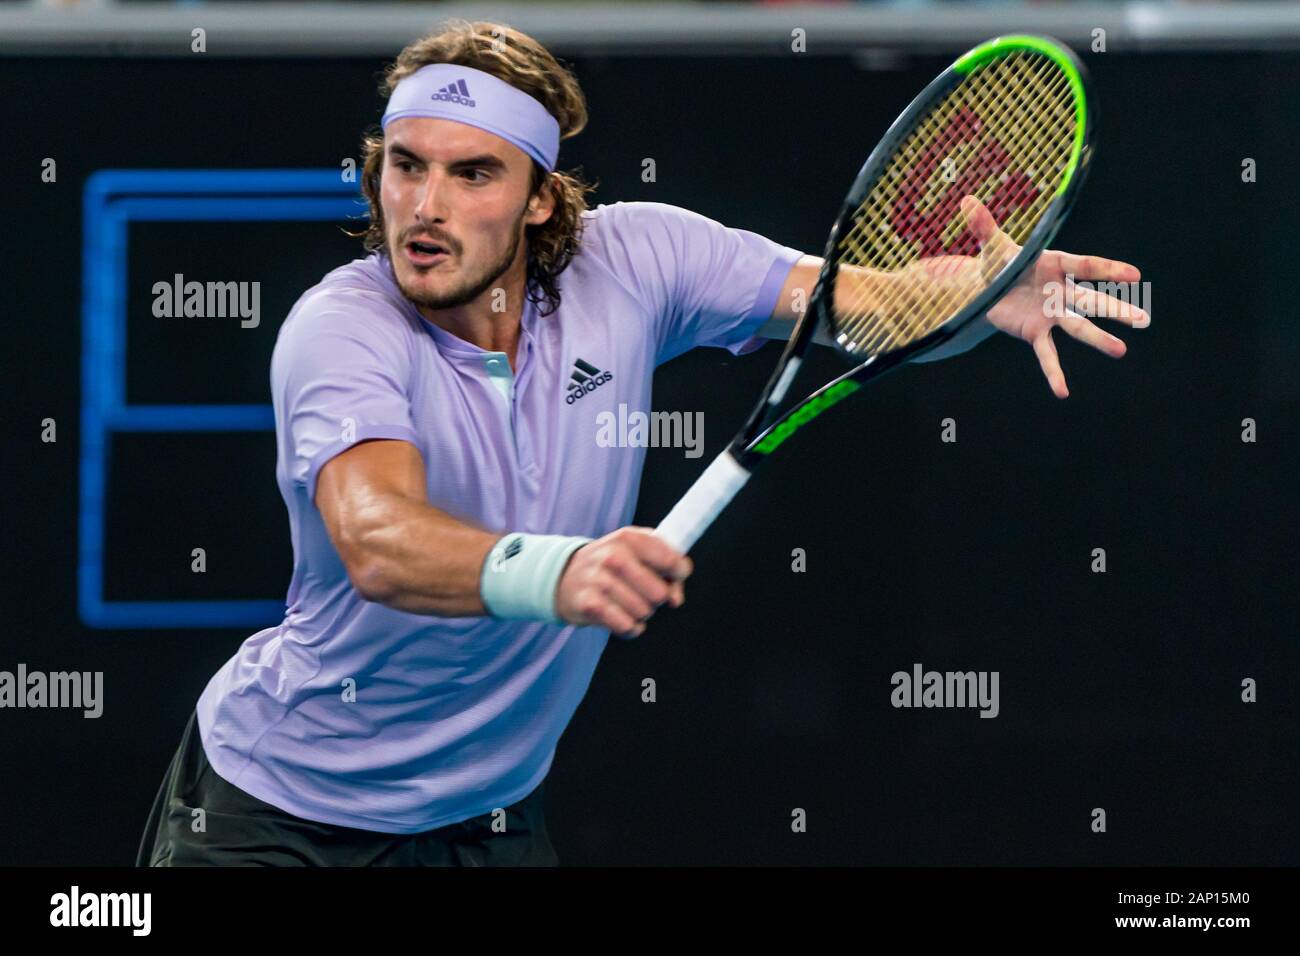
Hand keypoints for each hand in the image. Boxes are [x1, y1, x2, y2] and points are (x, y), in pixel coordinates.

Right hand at [555, 527, 690, 637]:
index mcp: (628, 538)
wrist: (563, 575)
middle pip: (660, 593)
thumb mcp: (637, 551)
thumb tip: (675, 599)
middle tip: (644, 592)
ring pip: (644, 612)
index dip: (679, 572)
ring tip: (627, 602)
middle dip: (658, 598)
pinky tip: (622, 618)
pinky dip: (630, 627)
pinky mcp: (590, 605)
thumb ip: (666, 568)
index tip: (675, 575)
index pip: (670, 559)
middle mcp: (613, 556)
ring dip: (641, 613)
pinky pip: (627, 626)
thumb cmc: (611, 564)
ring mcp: (599, 580)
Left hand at [962, 195, 1148, 398]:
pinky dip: (1053, 373)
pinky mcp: (1036, 332)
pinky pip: (1047, 355)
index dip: (1108, 269)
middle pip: (1090, 300)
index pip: (1085, 265)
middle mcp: (1061, 290)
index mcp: (1056, 264)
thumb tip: (967, 201)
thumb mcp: (991, 246)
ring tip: (1121, 350)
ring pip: (1078, 326)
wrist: (986, 289)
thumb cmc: (998, 263)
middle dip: (1114, 309)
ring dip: (1098, 338)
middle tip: (1142, 319)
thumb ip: (983, 226)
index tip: (1134, 274)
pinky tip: (1062, 392)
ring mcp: (1052, 313)